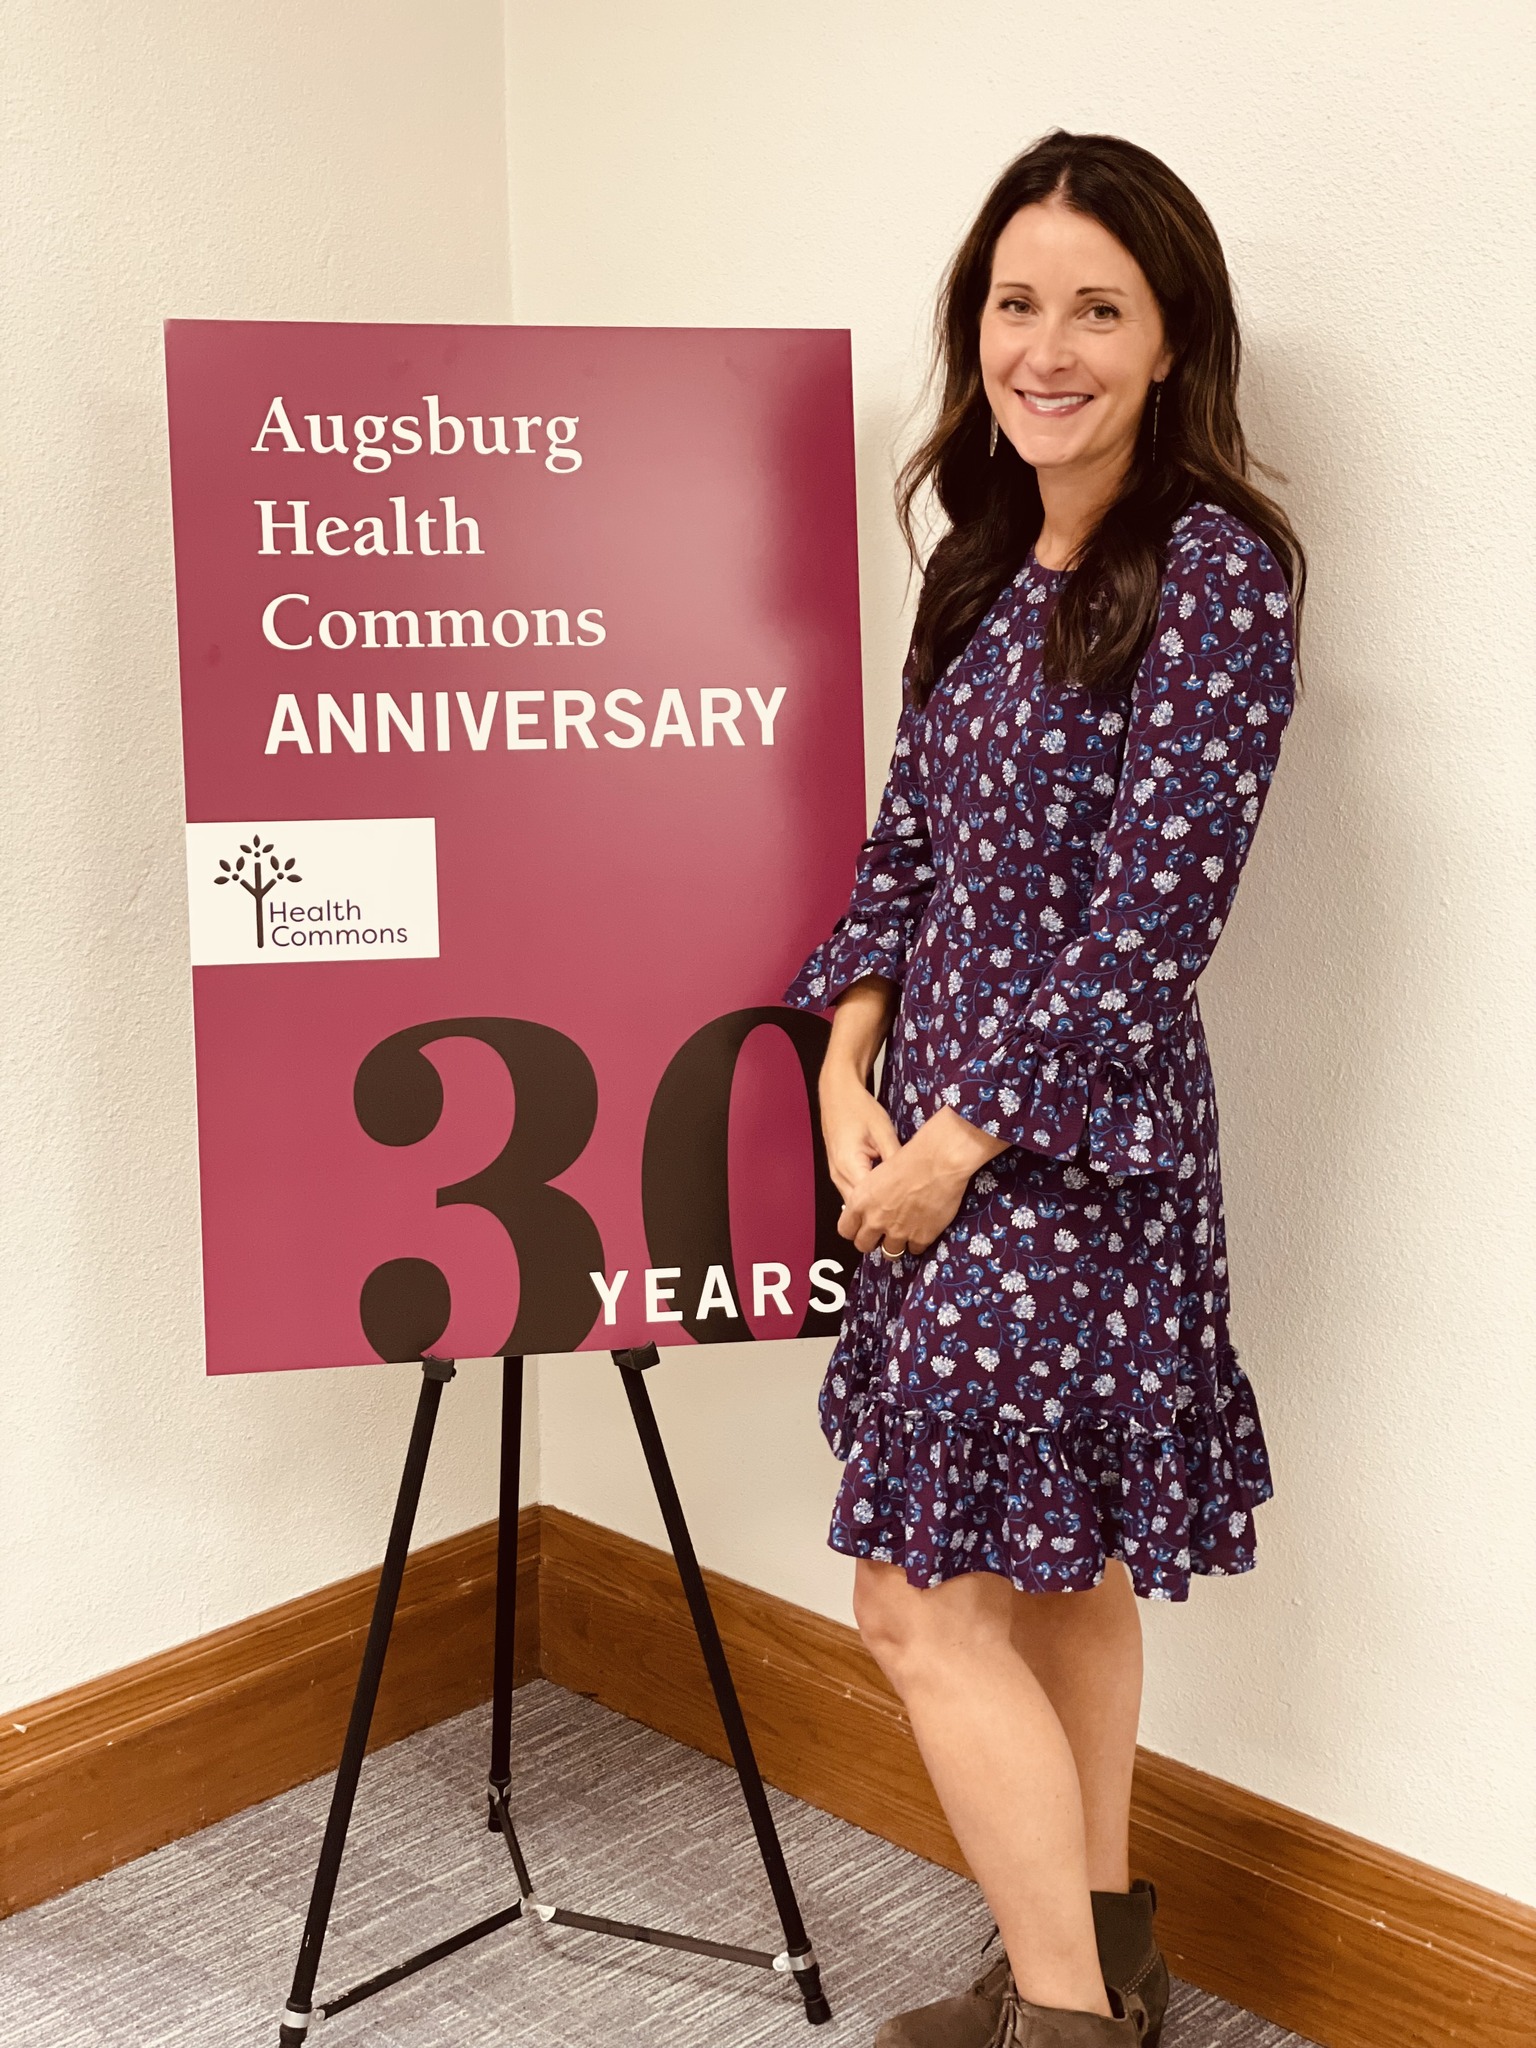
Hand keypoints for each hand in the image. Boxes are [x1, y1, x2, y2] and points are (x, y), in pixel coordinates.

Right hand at [819, 1062, 901, 1201]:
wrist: (837, 1094)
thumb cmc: (859, 1108)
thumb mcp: (883, 1131)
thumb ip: (895, 1157)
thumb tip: (912, 1180)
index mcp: (848, 1165)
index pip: (868, 1201)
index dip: (888, 1209)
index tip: (910, 1213)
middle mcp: (838, 1176)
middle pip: (859, 1209)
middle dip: (881, 1215)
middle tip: (907, 1219)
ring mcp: (836, 1176)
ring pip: (854, 1204)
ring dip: (873, 1209)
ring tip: (898, 1213)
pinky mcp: (839, 1173)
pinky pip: (852, 1194)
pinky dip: (867, 1200)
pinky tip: (885, 1199)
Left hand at [837, 1107, 1009, 1257]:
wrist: (939, 1162)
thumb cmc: (911, 1158)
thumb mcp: (879, 1173)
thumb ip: (870, 1196)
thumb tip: (872, 1206)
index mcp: (861, 1201)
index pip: (846, 1229)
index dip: (854, 1230)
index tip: (862, 1228)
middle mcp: (875, 1220)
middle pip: (863, 1245)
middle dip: (872, 1241)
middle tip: (882, 1234)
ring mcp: (898, 1232)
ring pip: (889, 1253)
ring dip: (895, 1244)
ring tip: (905, 1233)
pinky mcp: (920, 1237)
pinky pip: (914, 1250)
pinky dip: (918, 1242)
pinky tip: (922, 1230)